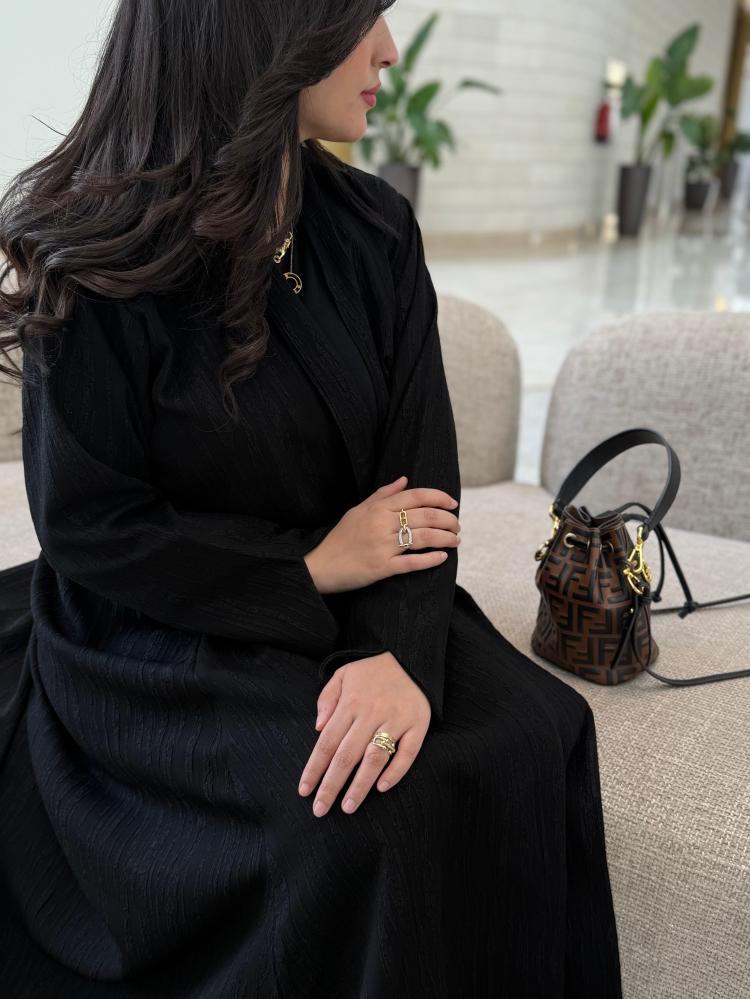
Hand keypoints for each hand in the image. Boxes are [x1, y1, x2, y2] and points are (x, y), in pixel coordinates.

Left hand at [297, 652, 429, 816]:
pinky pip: (407, 753)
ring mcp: (396, 720)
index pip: (327, 742)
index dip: (314, 769)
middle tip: (320, 810)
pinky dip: (395, 771)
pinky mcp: (418, 724)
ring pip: (375, 758)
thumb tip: (318, 728)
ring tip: (348, 807)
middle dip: (331, 785)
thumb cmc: (372, 671)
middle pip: (347, 755)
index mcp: (351, 703)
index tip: (304, 791)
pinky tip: (382, 787)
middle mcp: (372, 713)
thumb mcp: (343, 675)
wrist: (411, 657)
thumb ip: (327, 699)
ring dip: (360, 785)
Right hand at [305, 475, 460, 594]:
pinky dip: (431, 560)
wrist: (320, 565)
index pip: (416, 496)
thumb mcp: (358, 510)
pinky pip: (412, 563)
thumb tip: (404, 480)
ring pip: (424, 538)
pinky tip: (443, 557)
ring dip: (445, 538)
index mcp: (378, 508)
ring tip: (456, 540)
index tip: (453, 504)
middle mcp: (382, 524)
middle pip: (426, 516)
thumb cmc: (341, 537)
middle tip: (457, 526)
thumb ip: (382, 494)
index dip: (439, 498)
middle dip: (448, 520)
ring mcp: (383, 546)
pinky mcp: (382, 568)